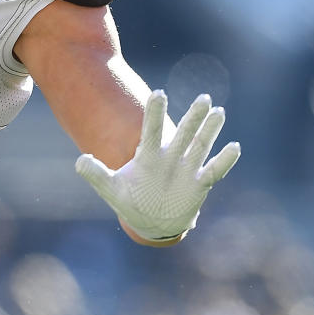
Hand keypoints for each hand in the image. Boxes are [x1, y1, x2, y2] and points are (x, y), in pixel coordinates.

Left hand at [75, 90, 240, 241]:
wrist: (151, 221)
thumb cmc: (131, 200)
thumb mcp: (111, 189)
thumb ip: (96, 175)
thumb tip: (79, 162)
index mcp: (148, 155)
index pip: (151, 130)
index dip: (155, 113)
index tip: (159, 93)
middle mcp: (170, 157)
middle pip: (183, 133)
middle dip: (193, 117)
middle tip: (204, 97)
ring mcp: (186, 169)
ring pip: (200, 146)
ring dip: (209, 131)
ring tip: (219, 112)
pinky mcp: (199, 184)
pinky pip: (213, 170)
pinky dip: (224, 160)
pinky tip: (234, 146)